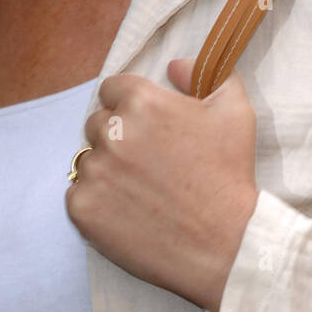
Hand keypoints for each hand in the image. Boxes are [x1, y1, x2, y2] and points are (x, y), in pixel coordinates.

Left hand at [65, 58, 258, 311]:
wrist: (225, 246)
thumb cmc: (229, 176)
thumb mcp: (234, 110)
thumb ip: (204, 72)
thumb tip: (173, 65)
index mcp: (142, 102)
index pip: (112, 88)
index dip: (129, 106)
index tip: (145, 128)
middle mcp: (112, 131)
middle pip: (97, 123)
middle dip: (117, 138)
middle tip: (147, 164)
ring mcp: (94, 171)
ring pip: (88, 160)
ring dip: (108, 171)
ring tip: (141, 192)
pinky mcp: (83, 208)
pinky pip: (78, 195)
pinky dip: (97, 203)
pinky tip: (128, 213)